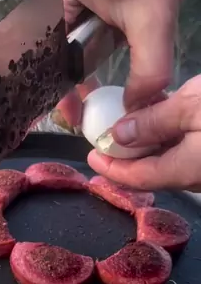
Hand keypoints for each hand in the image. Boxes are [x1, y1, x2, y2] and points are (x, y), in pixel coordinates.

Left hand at [88, 76, 200, 190]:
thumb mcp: (189, 106)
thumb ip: (152, 122)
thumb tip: (118, 135)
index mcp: (184, 171)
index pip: (138, 177)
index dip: (111, 168)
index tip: (92, 156)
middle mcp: (195, 177)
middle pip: (152, 172)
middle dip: (126, 157)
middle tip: (106, 139)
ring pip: (169, 162)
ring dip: (147, 145)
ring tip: (128, 123)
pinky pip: (185, 153)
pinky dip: (167, 139)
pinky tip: (159, 117)